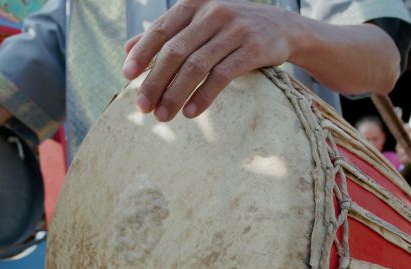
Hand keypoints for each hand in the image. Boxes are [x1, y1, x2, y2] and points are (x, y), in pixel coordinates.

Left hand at [123, 0, 298, 121]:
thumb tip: (127, 49)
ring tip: (163, 116)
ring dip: (176, 94)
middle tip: (143, 107)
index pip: (161, 30)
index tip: (127, 77)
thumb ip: (165, 33)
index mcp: (194, 4)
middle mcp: (212, 12)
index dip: (142, 54)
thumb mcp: (199, 22)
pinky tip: (191, 113)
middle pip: (175, 51)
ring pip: (196, 66)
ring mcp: (234, 30)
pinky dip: (204, 96)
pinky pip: (222, 76)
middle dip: (155, 81)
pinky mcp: (253, 49)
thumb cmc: (230, 27)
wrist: (283, 27)